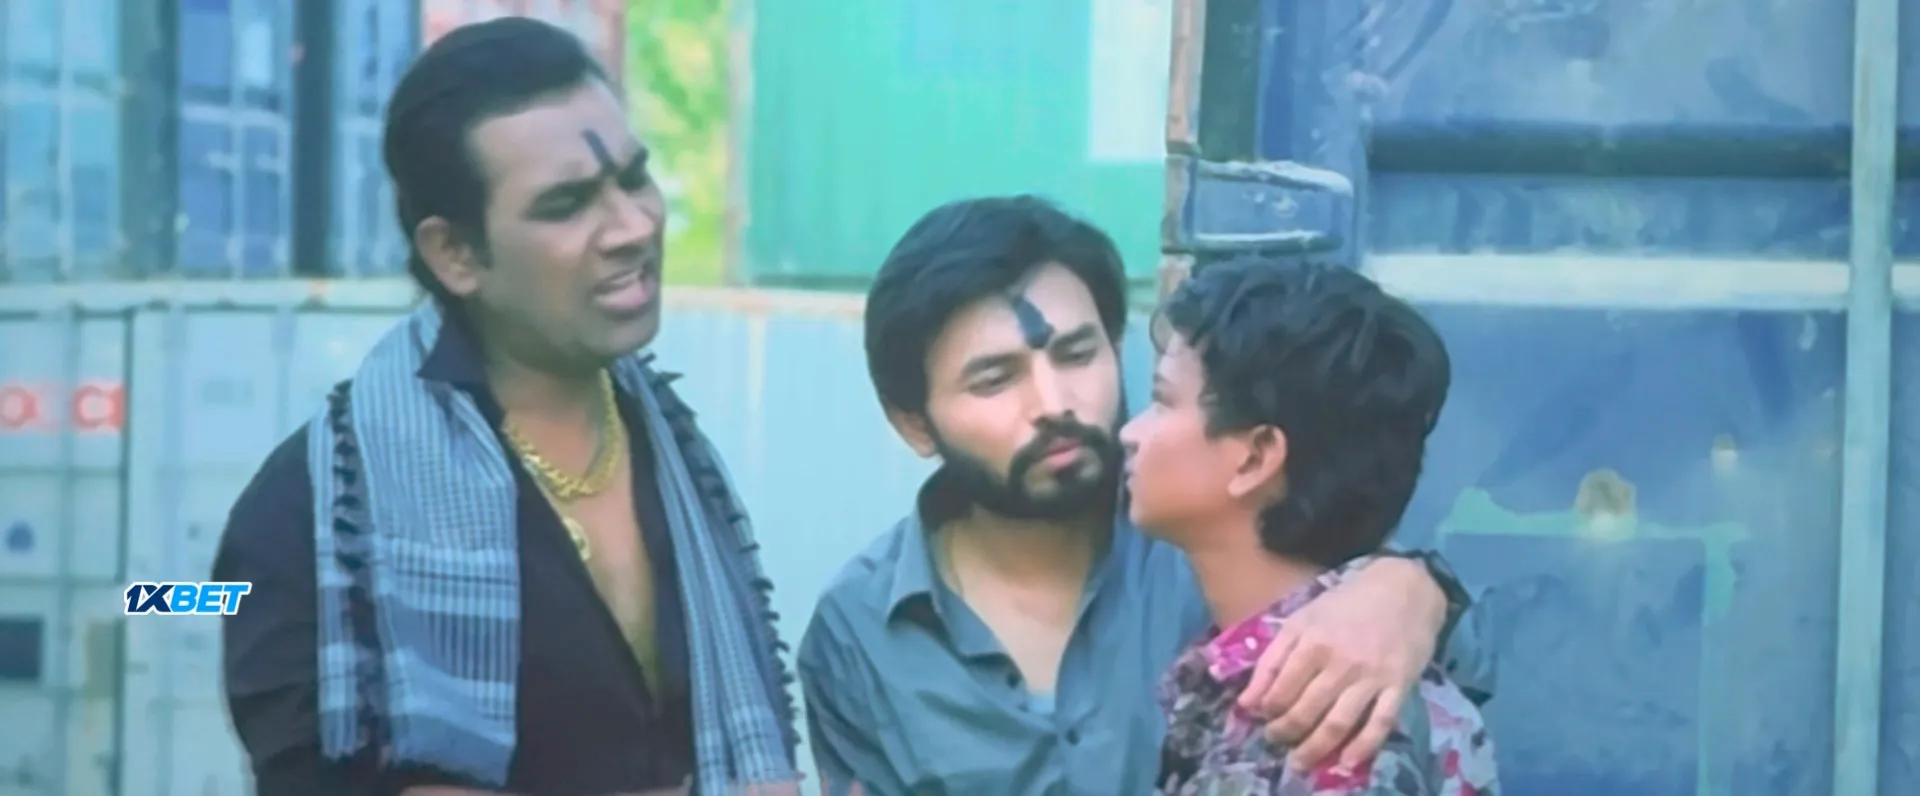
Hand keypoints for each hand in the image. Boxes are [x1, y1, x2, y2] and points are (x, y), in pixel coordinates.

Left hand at [1237, 556, 1445, 770]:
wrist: (1404, 588)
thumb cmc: (1346, 603)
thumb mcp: (1302, 620)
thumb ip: (1272, 659)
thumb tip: (1246, 703)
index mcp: (1312, 642)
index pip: (1281, 689)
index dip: (1268, 710)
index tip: (1263, 718)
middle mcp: (1340, 662)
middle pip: (1306, 710)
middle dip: (1286, 732)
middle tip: (1277, 741)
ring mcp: (1371, 676)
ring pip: (1338, 722)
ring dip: (1315, 748)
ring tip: (1300, 761)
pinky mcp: (1399, 686)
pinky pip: (1380, 723)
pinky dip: (1363, 746)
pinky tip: (1346, 762)